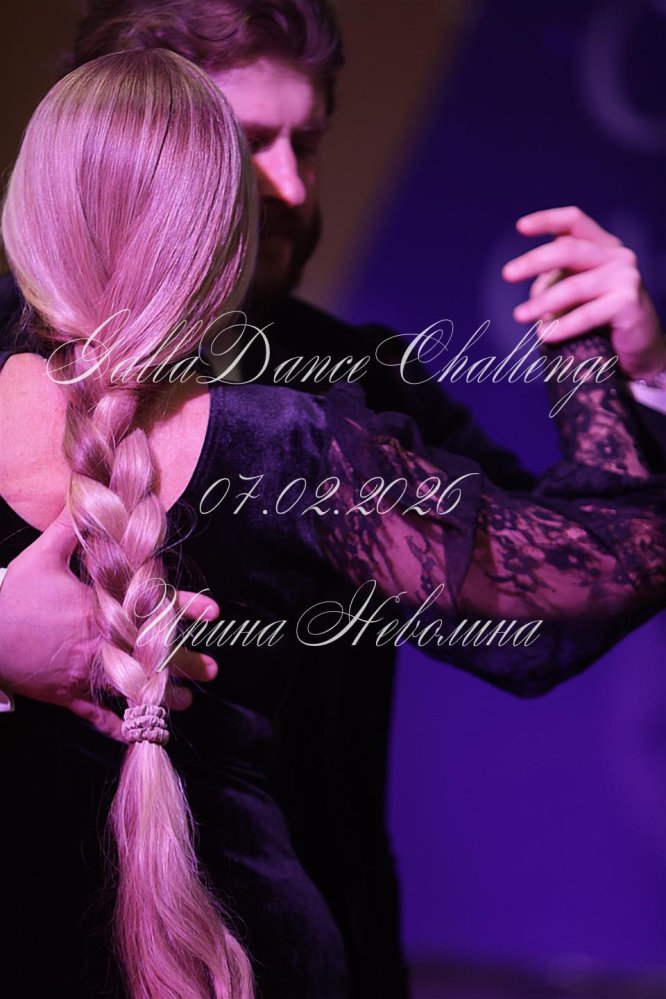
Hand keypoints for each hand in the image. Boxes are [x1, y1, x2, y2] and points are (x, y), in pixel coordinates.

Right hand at [0, 510, 219, 739]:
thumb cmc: (12, 596)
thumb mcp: (41, 556)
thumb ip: (71, 528)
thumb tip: (90, 496)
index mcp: (98, 608)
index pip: (150, 606)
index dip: (185, 607)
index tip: (214, 612)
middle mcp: (98, 643)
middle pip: (150, 654)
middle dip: (185, 662)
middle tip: (214, 668)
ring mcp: (84, 672)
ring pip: (131, 688)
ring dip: (160, 697)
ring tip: (186, 703)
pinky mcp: (67, 695)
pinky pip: (96, 716)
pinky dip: (117, 726)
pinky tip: (138, 731)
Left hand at [502, 205, 665, 380]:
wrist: (640, 346)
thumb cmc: (603, 316)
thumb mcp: (578, 292)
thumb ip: (557, 282)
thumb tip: (534, 291)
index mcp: (602, 246)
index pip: (574, 222)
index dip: (547, 220)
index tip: (521, 227)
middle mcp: (616, 255)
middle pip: (568, 249)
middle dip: (533, 261)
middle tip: (507, 274)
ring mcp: (625, 276)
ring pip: (573, 286)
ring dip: (542, 303)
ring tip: (520, 316)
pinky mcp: (629, 301)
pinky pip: (587, 314)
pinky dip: (562, 326)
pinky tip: (545, 334)